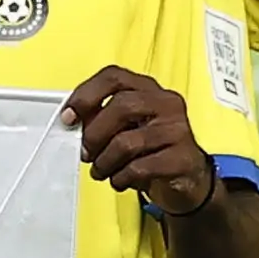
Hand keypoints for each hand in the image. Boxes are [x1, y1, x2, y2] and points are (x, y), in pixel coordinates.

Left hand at [63, 64, 218, 215]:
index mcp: (149, 90)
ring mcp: (178, 130)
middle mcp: (167, 103)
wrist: (189, 180)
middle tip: (86, 152)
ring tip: (102, 171)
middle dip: (94, 133)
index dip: (86, 94)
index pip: (114, 77)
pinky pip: (139, 168)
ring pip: (127, 142)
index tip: (69, 117)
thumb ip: (102, 119)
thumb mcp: (127, 128)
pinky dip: (121, 178)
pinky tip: (121, 180)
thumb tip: (73, 122)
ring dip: (105, 162)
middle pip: (121, 106)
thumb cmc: (152, 150)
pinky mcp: (182, 158)